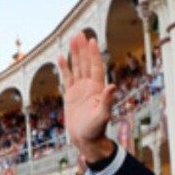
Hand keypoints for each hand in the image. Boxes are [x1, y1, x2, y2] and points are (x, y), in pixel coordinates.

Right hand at [57, 32, 116, 162]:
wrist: (86, 140)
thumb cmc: (96, 130)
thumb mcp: (102, 116)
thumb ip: (107, 101)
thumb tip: (112, 86)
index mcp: (97, 89)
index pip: (95, 67)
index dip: (93, 54)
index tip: (91, 40)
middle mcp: (89, 87)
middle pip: (86, 63)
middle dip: (83, 49)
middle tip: (80, 33)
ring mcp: (80, 90)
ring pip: (77, 68)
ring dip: (75, 54)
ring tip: (72, 39)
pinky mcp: (71, 96)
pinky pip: (67, 78)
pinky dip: (65, 68)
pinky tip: (62, 58)